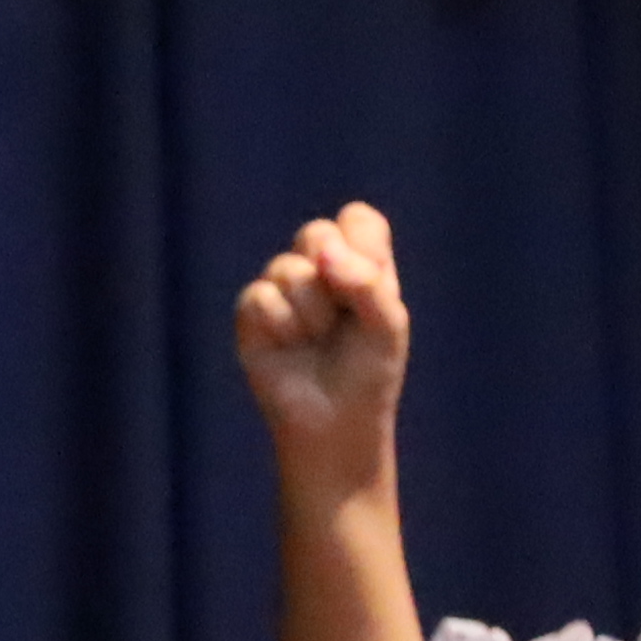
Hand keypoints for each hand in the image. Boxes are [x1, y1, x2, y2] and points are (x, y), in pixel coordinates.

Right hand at [233, 202, 410, 494]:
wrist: (334, 421)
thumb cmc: (369, 373)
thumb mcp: (389, 324)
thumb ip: (367, 281)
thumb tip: (320, 255)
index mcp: (361, 264)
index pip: (357, 219)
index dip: (359, 242)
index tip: (369, 281)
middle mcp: (320, 270)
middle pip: (316, 231)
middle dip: (332, 275)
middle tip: (343, 314)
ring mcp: (283, 290)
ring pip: (286, 267)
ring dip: (310, 311)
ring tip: (316, 339)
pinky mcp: (251, 313)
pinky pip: (260, 296)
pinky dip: (282, 325)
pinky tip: (290, 346)